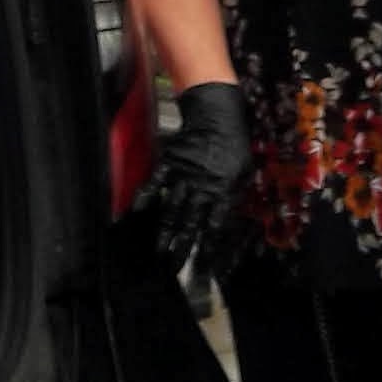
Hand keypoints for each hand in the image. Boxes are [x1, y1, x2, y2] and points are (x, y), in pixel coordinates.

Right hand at [138, 82, 256, 273]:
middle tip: (174, 266)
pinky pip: (155, 182)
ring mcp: (183, 176)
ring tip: (160, 250)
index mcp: (222, 190)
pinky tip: (138, 211)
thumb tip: (228, 213)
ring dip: (166, 231)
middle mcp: (201, 187)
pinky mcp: (170, 163)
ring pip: (172, 209)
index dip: (209, 247)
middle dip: (182, 247)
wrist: (216, 115)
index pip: (214, 226)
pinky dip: (146, 196)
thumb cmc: (233, 142)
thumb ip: (235, 193)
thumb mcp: (244, 170)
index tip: (204, 266)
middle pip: (190, 224)